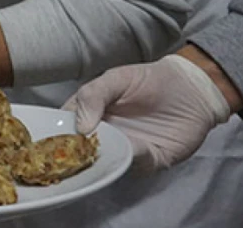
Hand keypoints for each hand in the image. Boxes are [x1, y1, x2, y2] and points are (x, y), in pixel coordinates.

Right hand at [62, 54, 231, 170]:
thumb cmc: (151, 80)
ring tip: (98, 148)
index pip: (63, 129)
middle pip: (79, 152)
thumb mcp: (117, 78)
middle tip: (71, 150)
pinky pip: (134, 165)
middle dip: (74, 154)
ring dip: (100, 160)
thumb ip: (94, 95)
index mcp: (88, 115)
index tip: (50, 138)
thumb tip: (79, 126)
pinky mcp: (148, 161)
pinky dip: (130, 159)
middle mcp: (102, 137)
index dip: (56, 134)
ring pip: (105, 163)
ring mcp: (124, 150)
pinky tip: (128, 146)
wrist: (192, 88)